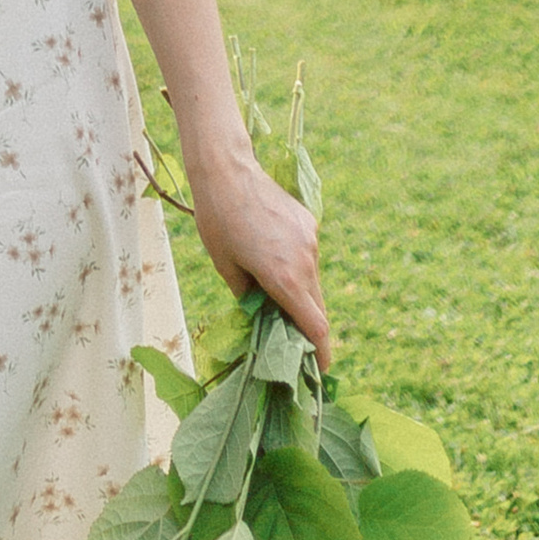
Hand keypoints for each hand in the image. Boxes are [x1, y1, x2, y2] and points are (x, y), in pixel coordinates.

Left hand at [188, 145, 331, 364]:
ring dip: (301, 293)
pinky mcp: (310, 223)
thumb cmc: (217, 220)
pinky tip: (271, 251)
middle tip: (293, 339)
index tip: (321, 371)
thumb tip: (262, 316)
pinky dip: (297, 266)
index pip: (315, 327)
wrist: (227, 169)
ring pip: (313, 281)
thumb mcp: (226, 267)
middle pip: (317, 307)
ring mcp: (310, 241)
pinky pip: (308, 256)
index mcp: (285, 279)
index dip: (321, 353)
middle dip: (308, 327)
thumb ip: (249, 297)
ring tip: (273, 289)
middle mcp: (305, 262)